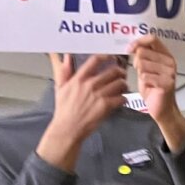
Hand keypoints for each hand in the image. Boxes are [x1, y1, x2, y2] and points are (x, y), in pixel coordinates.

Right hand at [38, 53, 127, 170]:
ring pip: (120, 83)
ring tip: (123, 87)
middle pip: (113, 71)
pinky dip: (124, 98)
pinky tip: (121, 100)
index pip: (95, 61)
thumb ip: (64, 71)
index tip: (112, 57)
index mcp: (79, 79)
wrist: (68, 128)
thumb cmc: (64, 109)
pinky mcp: (106, 106)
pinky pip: (122, 98)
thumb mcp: (60, 88)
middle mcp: (90, 85)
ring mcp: (99, 95)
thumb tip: (66, 57)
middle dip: (120, 72)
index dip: (106, 57)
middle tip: (121, 75)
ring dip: (124, 85)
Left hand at [130, 35, 184, 150]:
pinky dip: (144, 82)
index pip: (152, 38)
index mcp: (166, 55)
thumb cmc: (153, 88)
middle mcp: (170, 62)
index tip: (130, 49)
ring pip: (142, 64)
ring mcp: (170, 72)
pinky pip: (145, 76)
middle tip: (143, 73)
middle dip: (137, 62)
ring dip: (140, 74)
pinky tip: (150, 87)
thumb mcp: (146, 68)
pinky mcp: (167, 83)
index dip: (139, 42)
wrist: (161, 108)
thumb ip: (142, 55)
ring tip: (147, 81)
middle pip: (143, 52)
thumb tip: (133, 46)